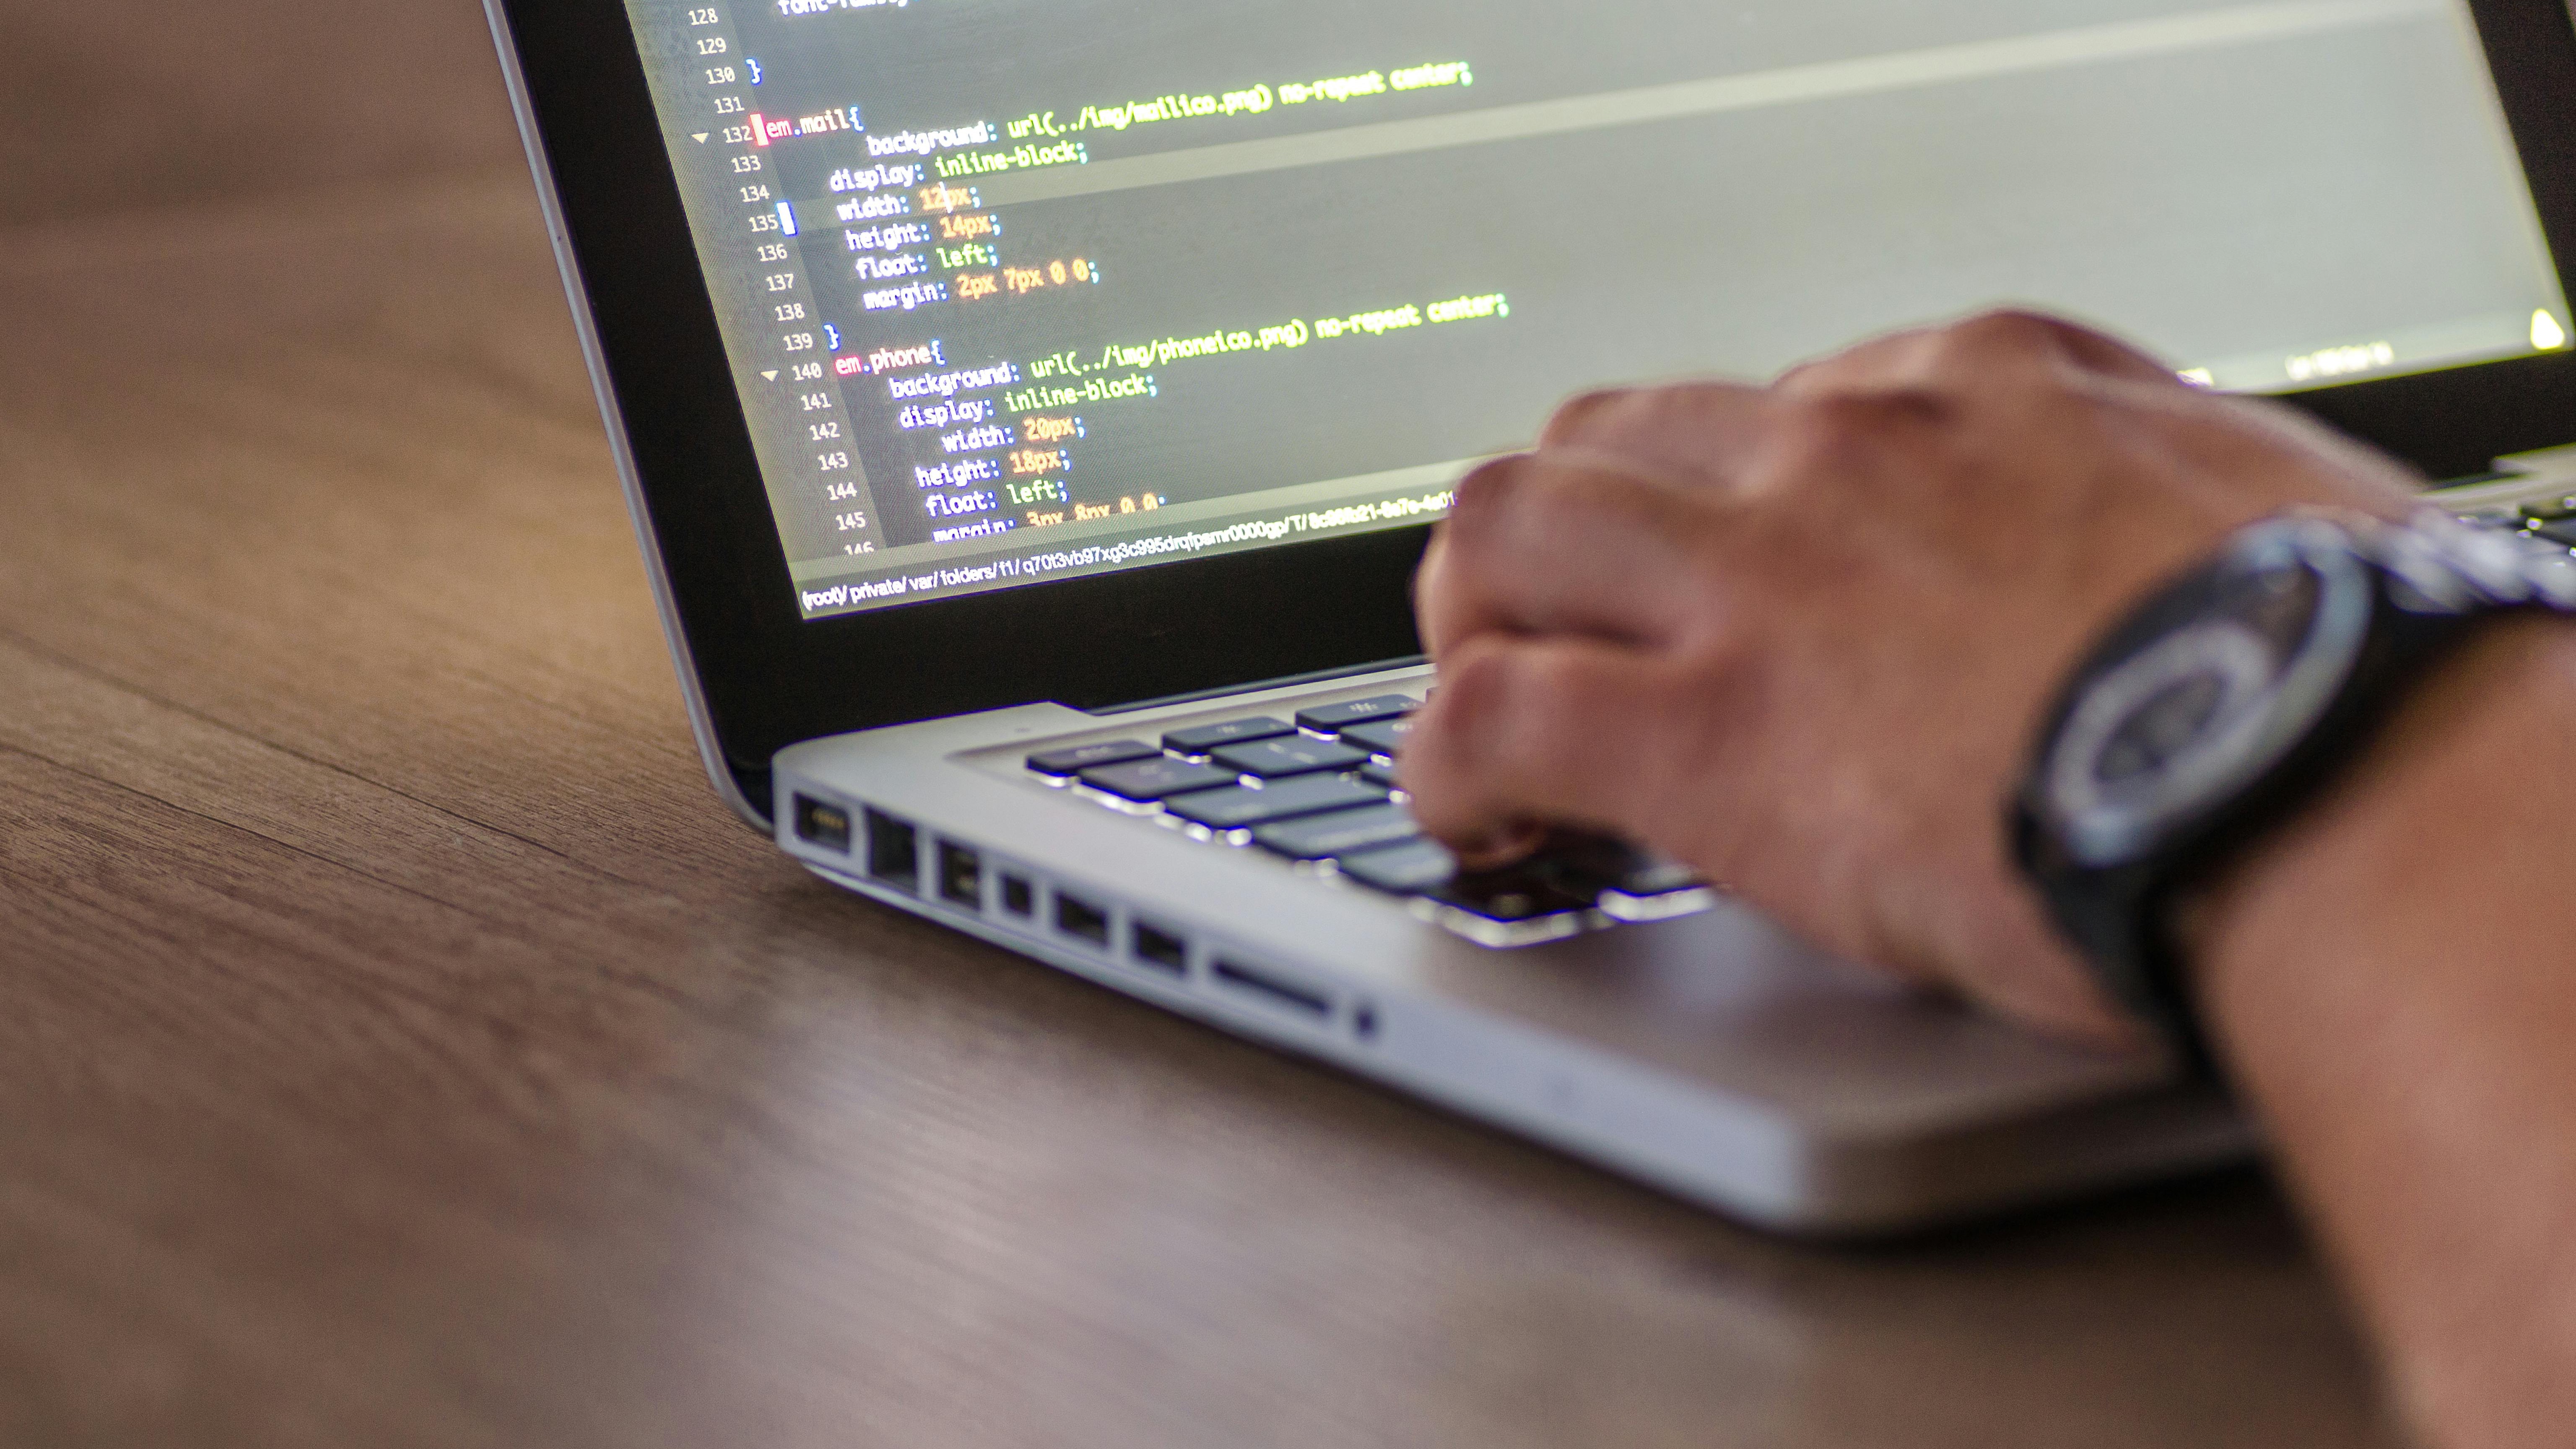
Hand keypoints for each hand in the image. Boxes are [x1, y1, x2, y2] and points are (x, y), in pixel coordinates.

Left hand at [1401, 311, 2420, 1043]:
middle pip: (1609, 434)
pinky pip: (1489, 715)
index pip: (1783, 406)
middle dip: (1559, 532)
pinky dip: (1448, 765)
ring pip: (1507, 530)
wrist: (2331, 772)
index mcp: (1981, 388)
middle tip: (1557, 624)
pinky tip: (1475, 821)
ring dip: (1472, 617)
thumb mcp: (2259, 500)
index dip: (1730, 505)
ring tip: (1485, 703)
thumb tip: (2152, 537)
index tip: (1732, 580)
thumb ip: (2156, 495)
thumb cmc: (2338, 661)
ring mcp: (1757, 581)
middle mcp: (1845, 452)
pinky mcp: (1703, 732)